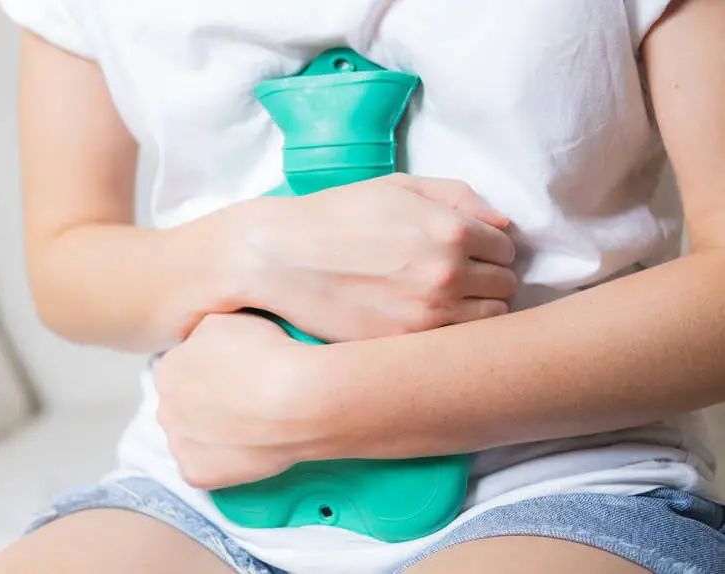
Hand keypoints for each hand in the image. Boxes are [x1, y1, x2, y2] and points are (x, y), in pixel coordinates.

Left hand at [154, 313, 325, 488]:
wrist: (298, 400)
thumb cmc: (269, 354)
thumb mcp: (227, 319)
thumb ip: (204, 334)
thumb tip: (205, 343)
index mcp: (167, 370)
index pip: (182, 370)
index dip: (210, 371)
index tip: (235, 375)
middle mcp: (165, 408)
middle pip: (183, 406)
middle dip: (207, 404)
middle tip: (244, 401)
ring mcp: (179, 444)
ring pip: (193, 438)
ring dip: (212, 434)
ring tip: (251, 427)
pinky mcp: (196, 474)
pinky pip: (205, 468)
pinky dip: (223, 462)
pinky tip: (248, 449)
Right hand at [214, 173, 516, 341]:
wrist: (280, 258)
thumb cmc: (336, 216)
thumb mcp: (397, 188)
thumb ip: (458, 197)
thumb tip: (503, 225)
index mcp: (451, 230)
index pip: (507, 248)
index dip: (489, 248)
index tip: (469, 252)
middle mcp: (447, 275)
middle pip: (505, 287)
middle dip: (487, 279)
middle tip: (456, 278)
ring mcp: (428, 316)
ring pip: (490, 322)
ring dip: (475, 311)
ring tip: (443, 302)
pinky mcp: (405, 345)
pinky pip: (456, 346)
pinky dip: (450, 335)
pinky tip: (425, 322)